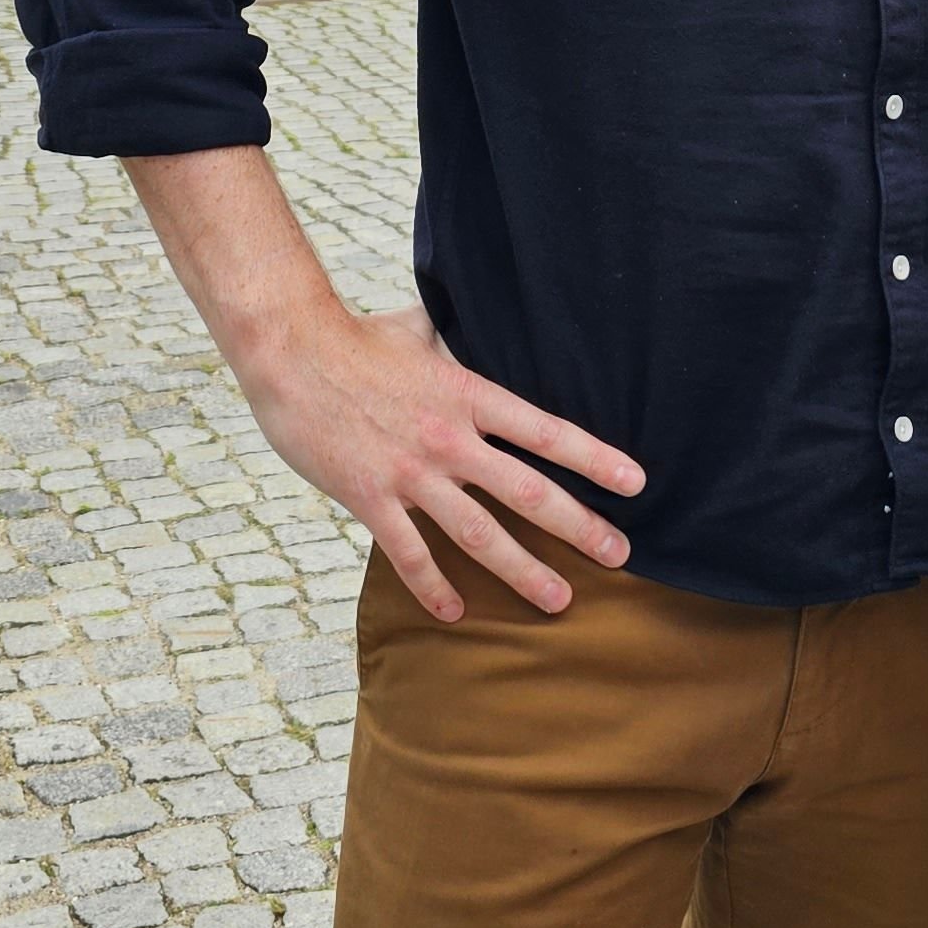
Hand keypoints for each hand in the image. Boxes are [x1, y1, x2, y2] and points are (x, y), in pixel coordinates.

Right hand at [123, 149, 643, 621]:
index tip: (636, 482)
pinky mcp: (370, 497)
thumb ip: (458, 335)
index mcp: (468, 394)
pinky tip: (454, 613)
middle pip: (529, 490)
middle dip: (579, 527)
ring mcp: (411, 472)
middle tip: (620, 556)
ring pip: (479, 533)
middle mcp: (450, 438)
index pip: (547, 432)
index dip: (596, 458)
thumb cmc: (356, 337)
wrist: (291, 351)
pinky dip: (433, 586)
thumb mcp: (421, 329)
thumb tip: (483, 314)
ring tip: (557, 600)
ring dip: (522, 571)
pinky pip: (409, 553)